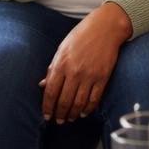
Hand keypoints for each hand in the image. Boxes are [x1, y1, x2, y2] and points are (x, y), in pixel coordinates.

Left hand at [41, 3, 132, 122]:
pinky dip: (88, 109)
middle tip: (58, 121)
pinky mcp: (103, 77)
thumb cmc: (81, 36)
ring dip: (73, 114)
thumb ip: (53, 68)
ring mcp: (89, 76)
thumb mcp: (62, 49)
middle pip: (64, 101)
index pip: (50, 92)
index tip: (46, 116)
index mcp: (61, 64)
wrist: (105, 27)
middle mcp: (74, 72)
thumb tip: (43, 85)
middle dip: (60, 114)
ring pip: (79, 103)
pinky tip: (84, 113)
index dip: (47, 107)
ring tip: (70, 119)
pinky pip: (94, 99)